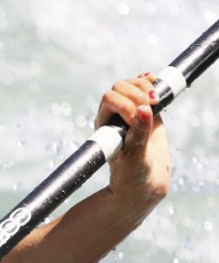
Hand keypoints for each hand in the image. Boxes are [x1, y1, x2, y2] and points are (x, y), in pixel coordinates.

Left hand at [95, 73, 171, 216]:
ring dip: (145, 86)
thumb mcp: (135, 155)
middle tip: (152, 104)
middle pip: (120, 88)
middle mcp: (115, 115)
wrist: (145, 181)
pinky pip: (146, 90)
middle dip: (137, 92)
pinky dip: (151, 83)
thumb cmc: (133, 173)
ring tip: (157, 100)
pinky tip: (157, 81)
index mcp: (105, 124)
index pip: (109, 99)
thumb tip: (145, 110)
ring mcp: (131, 111)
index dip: (124, 102)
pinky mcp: (147, 112)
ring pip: (132, 85)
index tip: (134, 118)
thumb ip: (140, 133)